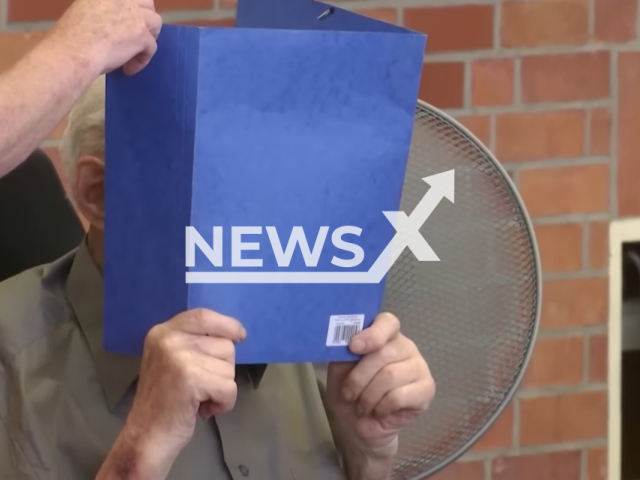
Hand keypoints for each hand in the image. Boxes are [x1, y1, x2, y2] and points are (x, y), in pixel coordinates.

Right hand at [51, 0, 162, 75]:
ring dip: (150, 36)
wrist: (74, 51)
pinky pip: (151, 47)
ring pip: (155, 22)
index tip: (129, 22)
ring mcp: (135, 15)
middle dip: (146, 18)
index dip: (133, 8)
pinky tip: (128, 69)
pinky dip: (142, 60)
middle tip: (139, 34)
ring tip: (138, 51)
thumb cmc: (71, 37)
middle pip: (147, 3)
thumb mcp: (84, 11)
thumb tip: (114, 25)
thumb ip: (103, 12)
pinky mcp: (142, 34)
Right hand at [121, 309, 245, 469]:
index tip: (240, 335)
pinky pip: (229, 387)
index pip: (204, 315)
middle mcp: (168, 338)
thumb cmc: (164, 401)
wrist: (145, 437)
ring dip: (222, 387)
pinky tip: (203, 409)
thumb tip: (233, 333)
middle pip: (224, 344)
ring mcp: (178, 357)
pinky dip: (224, 403)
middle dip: (223, 368)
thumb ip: (194, 342)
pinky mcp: (190, 378)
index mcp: (162, 331)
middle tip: (201, 386)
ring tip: (199, 398)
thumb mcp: (172, 360)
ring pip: (229, 366)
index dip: (227, 324)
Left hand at [325, 313, 434, 459]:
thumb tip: (343, 340)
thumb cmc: (350, 392)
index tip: (353, 347)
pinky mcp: (427, 389)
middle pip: (383, 353)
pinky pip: (399, 396)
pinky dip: (381, 407)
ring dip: (368, 396)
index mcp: (384, 336)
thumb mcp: (339, 370)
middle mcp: (405, 346)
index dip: (372, 334)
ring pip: (390, 375)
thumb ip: (343, 352)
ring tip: (362, 406)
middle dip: (359, 378)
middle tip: (348, 394)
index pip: (387, 322)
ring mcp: (419, 366)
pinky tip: (379, 411)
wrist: (359, 426)